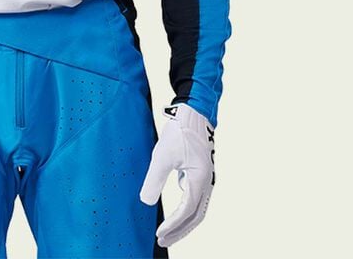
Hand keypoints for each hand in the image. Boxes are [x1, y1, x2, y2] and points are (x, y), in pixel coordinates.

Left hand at [140, 104, 214, 247]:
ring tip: (169, 231)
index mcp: (200, 180)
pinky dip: (188, 210)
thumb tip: (145, 202)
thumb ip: (154, 179)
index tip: (159, 234)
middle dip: (180, 231)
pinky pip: (197, 198)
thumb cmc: (179, 132)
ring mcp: (207, 178)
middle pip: (196, 216)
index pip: (186, 211)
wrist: (194, 112)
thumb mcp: (162, 155)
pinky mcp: (203, 173)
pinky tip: (176, 210)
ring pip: (198, 209)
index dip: (173, 225)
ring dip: (185, 222)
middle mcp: (207, 182)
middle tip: (163, 240)